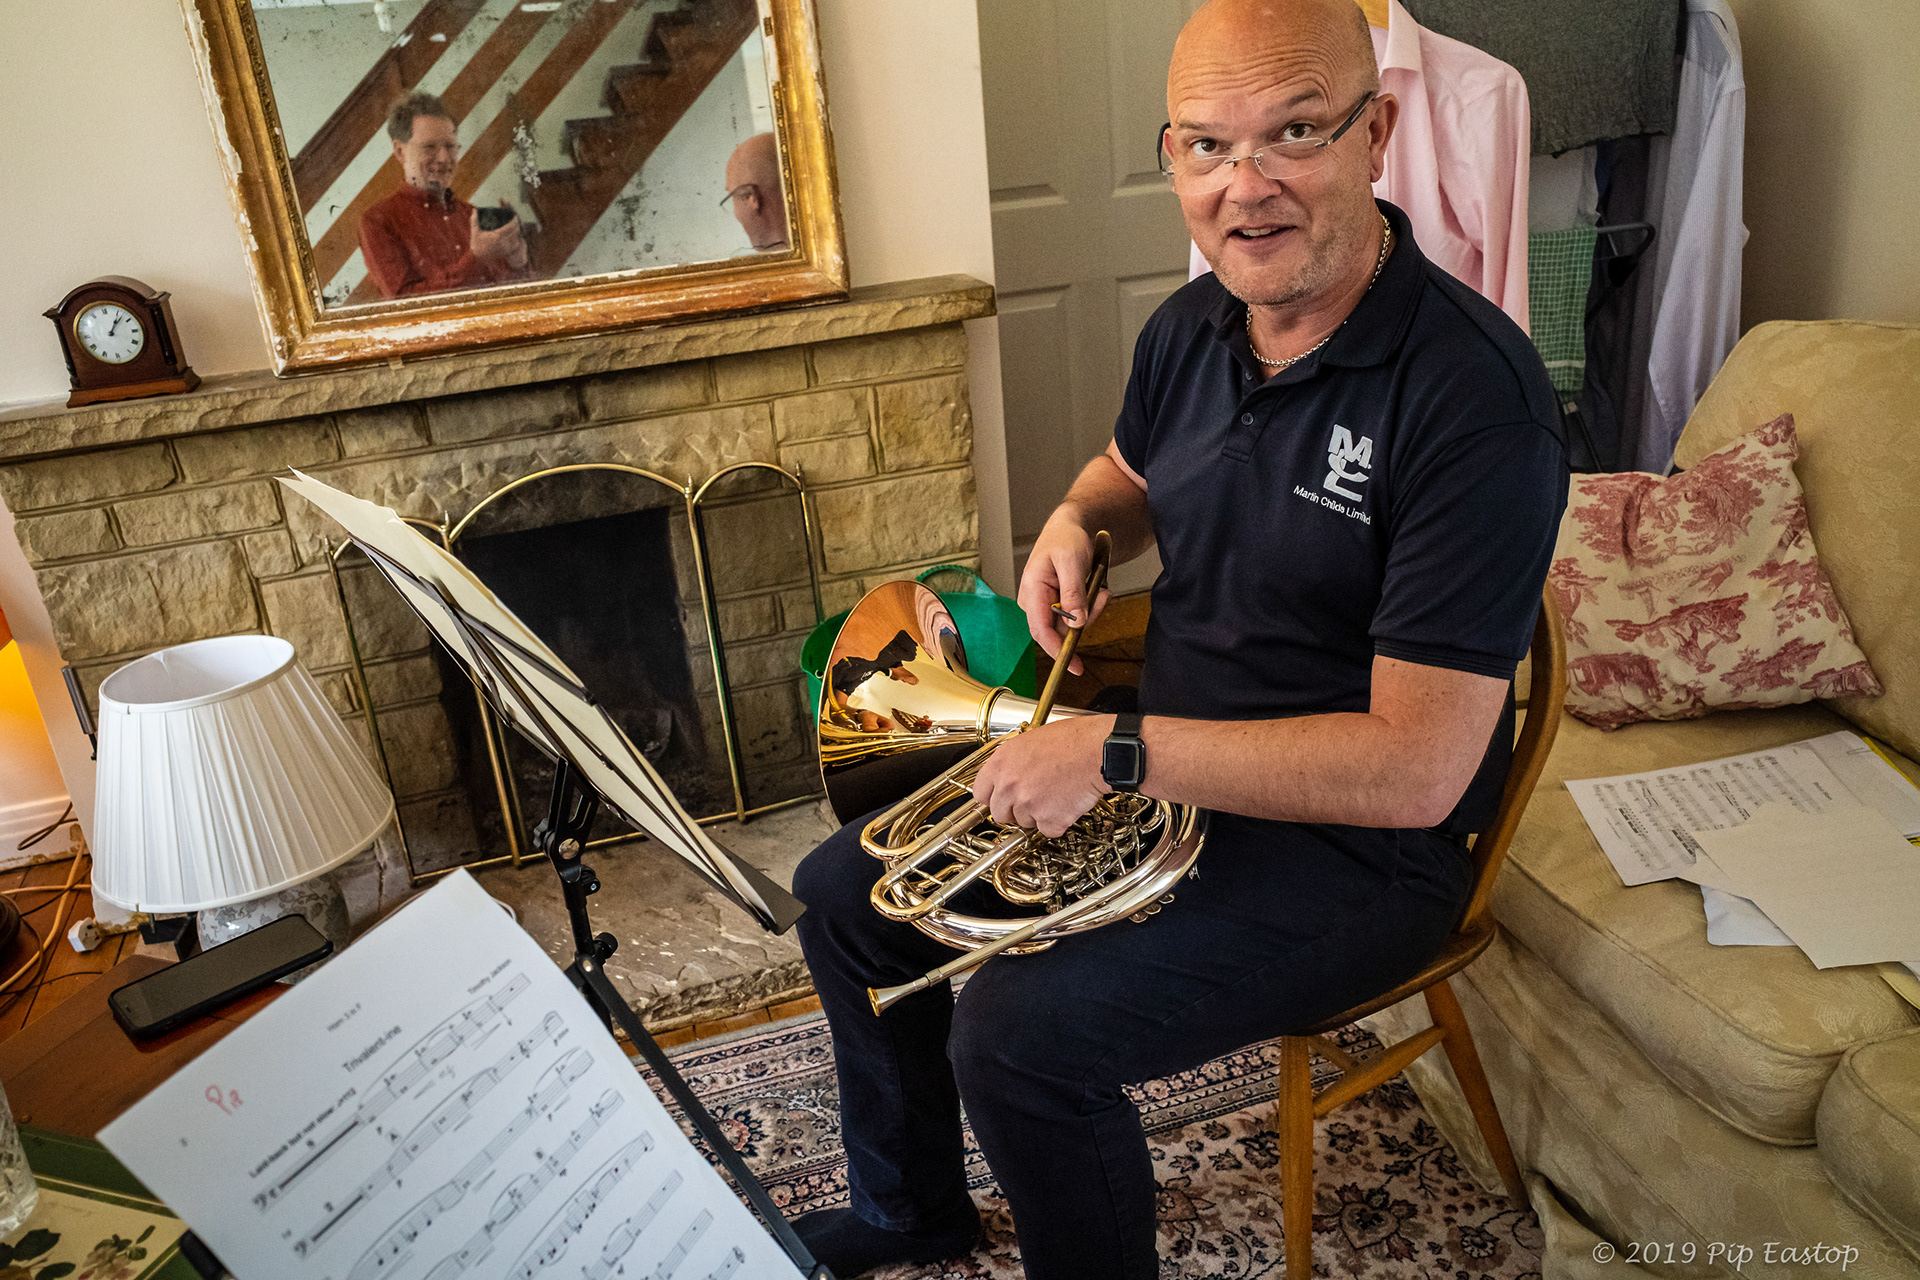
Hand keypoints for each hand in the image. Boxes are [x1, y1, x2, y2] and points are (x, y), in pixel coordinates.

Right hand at [469, 208, 528, 267]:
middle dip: (517, 225)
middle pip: (515, 231)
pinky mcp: (507, 252)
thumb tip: (474, 208)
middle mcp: (503, 242)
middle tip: (515, 220)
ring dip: (517, 231)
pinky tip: (515, 235)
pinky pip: (515, 244)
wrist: (478, 258)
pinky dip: (516, 238)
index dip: (514, 220)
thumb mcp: (475, 231)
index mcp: (497, 236)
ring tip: (515, 226)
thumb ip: (474, 219)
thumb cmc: (476, 244)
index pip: (511, 226)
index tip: (514, 216)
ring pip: (517, 237)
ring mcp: (506, 248)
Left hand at [971, 715, 1111, 837]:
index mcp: (1001, 763)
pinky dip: (1059, 822)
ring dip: (1039, 815)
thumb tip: (1007, 777)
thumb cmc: (1072, 740)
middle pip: (1000, 814)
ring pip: (1025, 823)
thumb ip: (1013, 763)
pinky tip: (1067, 803)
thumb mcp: (1030, 741)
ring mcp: (1027, 804)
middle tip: (1034, 798)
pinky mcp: (1048, 820)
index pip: (980, 793)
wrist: (1097, 750)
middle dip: (1015, 810)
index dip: (992, 798)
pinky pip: (1047, 830)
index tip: (999, 800)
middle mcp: (1009, 785)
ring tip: (1056, 794)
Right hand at [1017, 512, 1109, 674]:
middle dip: (1083, 621)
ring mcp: (1045, 604)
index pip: (1040, 630)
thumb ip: (1072, 592)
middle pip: (1058, 630)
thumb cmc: (1065, 538)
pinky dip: (1089, 607)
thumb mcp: (1071, 561)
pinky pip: (1075, 617)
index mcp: (1032, 590)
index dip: (1057, 650)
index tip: (1073, 666)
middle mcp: (1034, 602)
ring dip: (1089, 611)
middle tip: (1100, 597)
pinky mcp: (1057, 604)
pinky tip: (1094, 589)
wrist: (1069, 528)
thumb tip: (1076, 622)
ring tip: (1098, 587)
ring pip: (1070, 625)